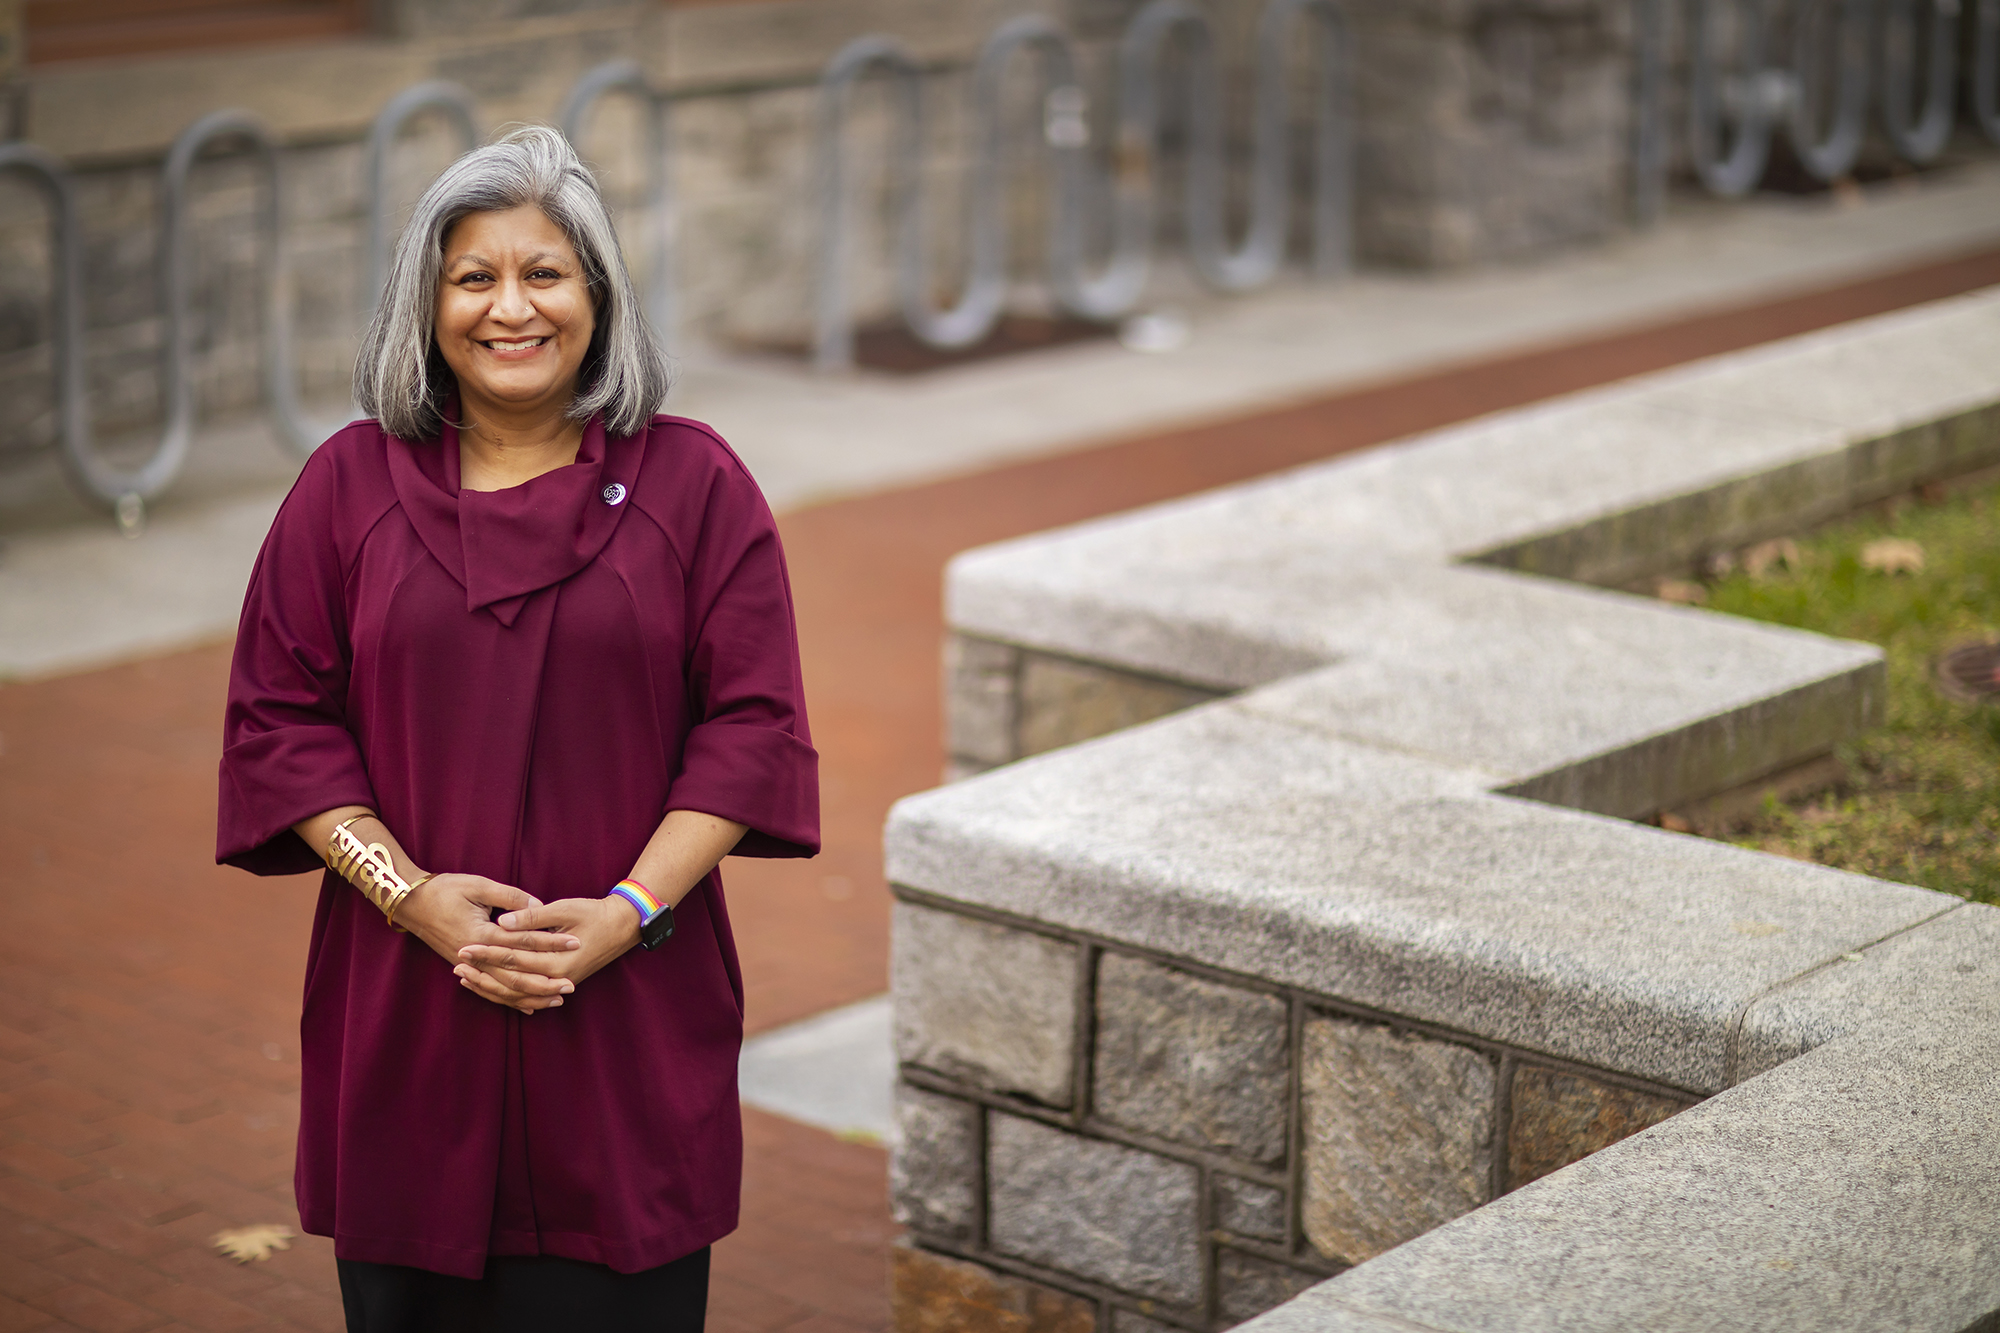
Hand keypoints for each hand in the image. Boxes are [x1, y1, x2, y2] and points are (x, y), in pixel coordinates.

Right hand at [396, 873, 581, 1013]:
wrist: (410, 903)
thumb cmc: (444, 889)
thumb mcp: (478, 885)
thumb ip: (509, 897)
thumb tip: (537, 905)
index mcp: (482, 934)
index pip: (524, 942)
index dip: (551, 942)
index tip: (575, 943)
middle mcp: (476, 956)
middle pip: (516, 975)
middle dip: (546, 981)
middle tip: (572, 984)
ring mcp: (469, 965)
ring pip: (504, 989)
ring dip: (531, 995)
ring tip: (557, 999)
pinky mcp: (464, 968)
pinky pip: (490, 990)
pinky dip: (510, 1000)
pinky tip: (528, 1006)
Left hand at [454, 895, 641, 1010]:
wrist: (622, 926)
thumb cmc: (594, 913)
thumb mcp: (564, 909)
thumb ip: (533, 917)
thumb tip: (503, 921)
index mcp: (559, 960)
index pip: (514, 960)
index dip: (487, 953)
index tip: (465, 947)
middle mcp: (558, 978)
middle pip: (511, 981)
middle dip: (482, 971)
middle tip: (458, 961)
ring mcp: (558, 984)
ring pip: (517, 994)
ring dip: (489, 985)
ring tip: (465, 976)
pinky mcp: (558, 983)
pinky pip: (527, 994)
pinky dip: (505, 992)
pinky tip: (487, 986)